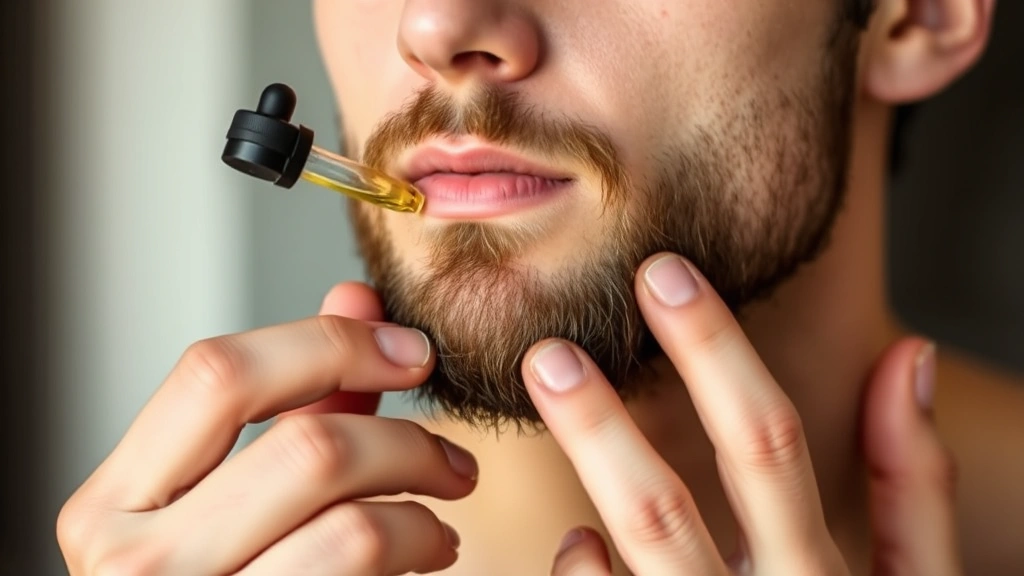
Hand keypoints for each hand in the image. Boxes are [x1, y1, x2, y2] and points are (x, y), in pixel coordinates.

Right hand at [56, 283, 477, 575]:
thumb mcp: (242, 493)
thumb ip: (296, 400)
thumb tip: (354, 300)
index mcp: (114, 503)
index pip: (216, 375)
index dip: (329, 343)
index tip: (409, 350)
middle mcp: (137, 563)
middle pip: (305, 446)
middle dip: (406, 437)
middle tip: (451, 452)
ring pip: (350, 518)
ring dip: (423, 496)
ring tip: (447, 499)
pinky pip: (359, 559)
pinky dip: (419, 540)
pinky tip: (430, 545)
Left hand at [522, 252, 960, 575]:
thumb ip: (914, 483)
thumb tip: (908, 356)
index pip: (765, 445)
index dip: (714, 351)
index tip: (662, 275)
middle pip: (663, 510)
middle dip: (602, 424)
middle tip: (549, 352)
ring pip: (619, 563)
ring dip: (571, 493)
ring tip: (539, 415)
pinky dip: (578, 574)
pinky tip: (579, 547)